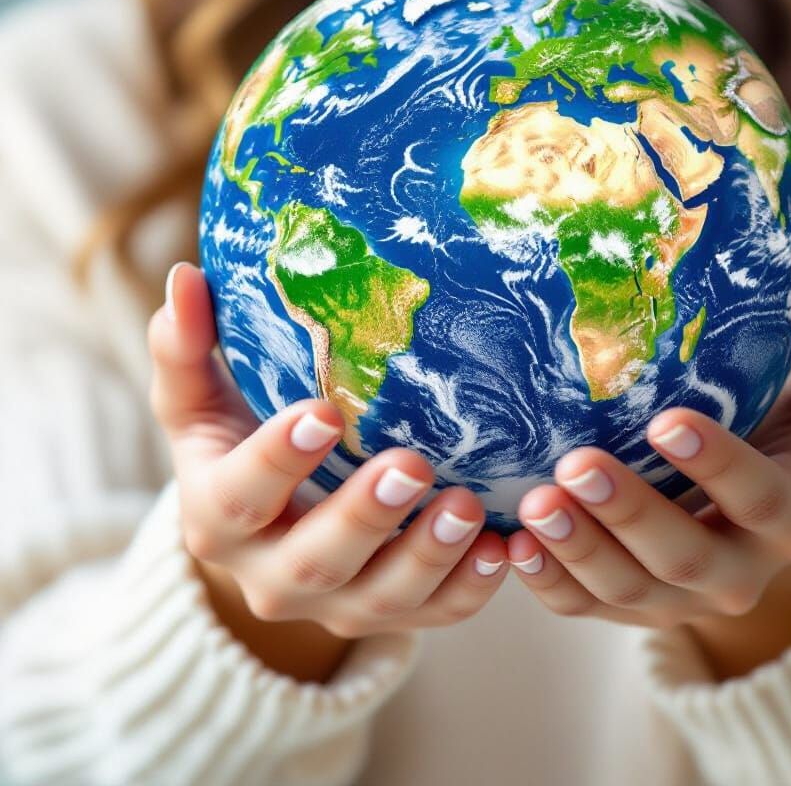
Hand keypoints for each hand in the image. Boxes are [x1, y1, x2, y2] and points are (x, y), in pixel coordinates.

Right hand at [148, 262, 508, 678]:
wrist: (263, 533)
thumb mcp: (201, 404)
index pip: (239, 496)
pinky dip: (468, 591)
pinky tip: (503, 552)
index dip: (278, 459)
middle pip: (315, 559)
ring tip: (469, 509)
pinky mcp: (386, 615)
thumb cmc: (235, 447)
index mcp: (219, 518)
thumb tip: (184, 277)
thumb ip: (185, 348)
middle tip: (412, 466)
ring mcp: (333, 604)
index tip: (323, 412)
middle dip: (365, 517)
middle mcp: (271, 574)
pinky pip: (430, 617)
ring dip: (428, 558)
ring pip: (379, 599)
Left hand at [507, 259, 790, 674]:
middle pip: (684, 554)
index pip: (759, 497)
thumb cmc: (786, 440)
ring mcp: (680, 599)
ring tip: (533, 503)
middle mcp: (739, 573)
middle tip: (577, 464)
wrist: (761, 530)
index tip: (665, 421)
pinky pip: (586, 609)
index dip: (716, 464)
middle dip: (629, 512)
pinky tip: (511, 545)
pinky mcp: (632, 609)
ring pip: (628, 589)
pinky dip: (549, 583)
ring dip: (578, 549)